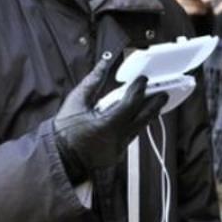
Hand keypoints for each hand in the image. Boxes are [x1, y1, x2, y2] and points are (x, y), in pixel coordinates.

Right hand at [54, 60, 167, 183]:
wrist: (57, 157)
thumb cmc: (63, 131)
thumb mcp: (76, 101)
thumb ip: (93, 80)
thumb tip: (104, 63)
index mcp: (107, 125)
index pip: (131, 103)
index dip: (139, 88)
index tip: (142, 79)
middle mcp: (116, 139)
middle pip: (143, 118)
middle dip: (155, 103)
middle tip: (163, 92)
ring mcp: (117, 149)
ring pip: (138, 128)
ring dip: (146, 114)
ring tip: (153, 102)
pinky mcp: (116, 155)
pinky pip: (130, 137)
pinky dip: (134, 125)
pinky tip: (136, 117)